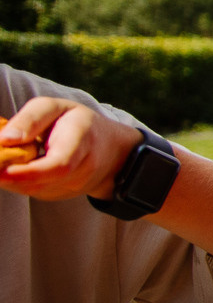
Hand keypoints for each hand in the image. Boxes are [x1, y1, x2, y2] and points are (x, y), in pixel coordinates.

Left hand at [0, 97, 140, 202]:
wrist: (112, 151)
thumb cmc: (76, 122)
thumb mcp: (56, 107)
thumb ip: (30, 118)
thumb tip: (5, 139)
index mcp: (83, 140)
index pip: (59, 164)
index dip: (29, 172)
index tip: (3, 170)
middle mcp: (84, 168)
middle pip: (42, 182)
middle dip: (10, 177)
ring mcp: (75, 186)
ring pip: (34, 189)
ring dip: (11, 179)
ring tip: (2, 160)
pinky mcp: (63, 194)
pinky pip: (34, 191)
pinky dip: (18, 181)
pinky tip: (13, 167)